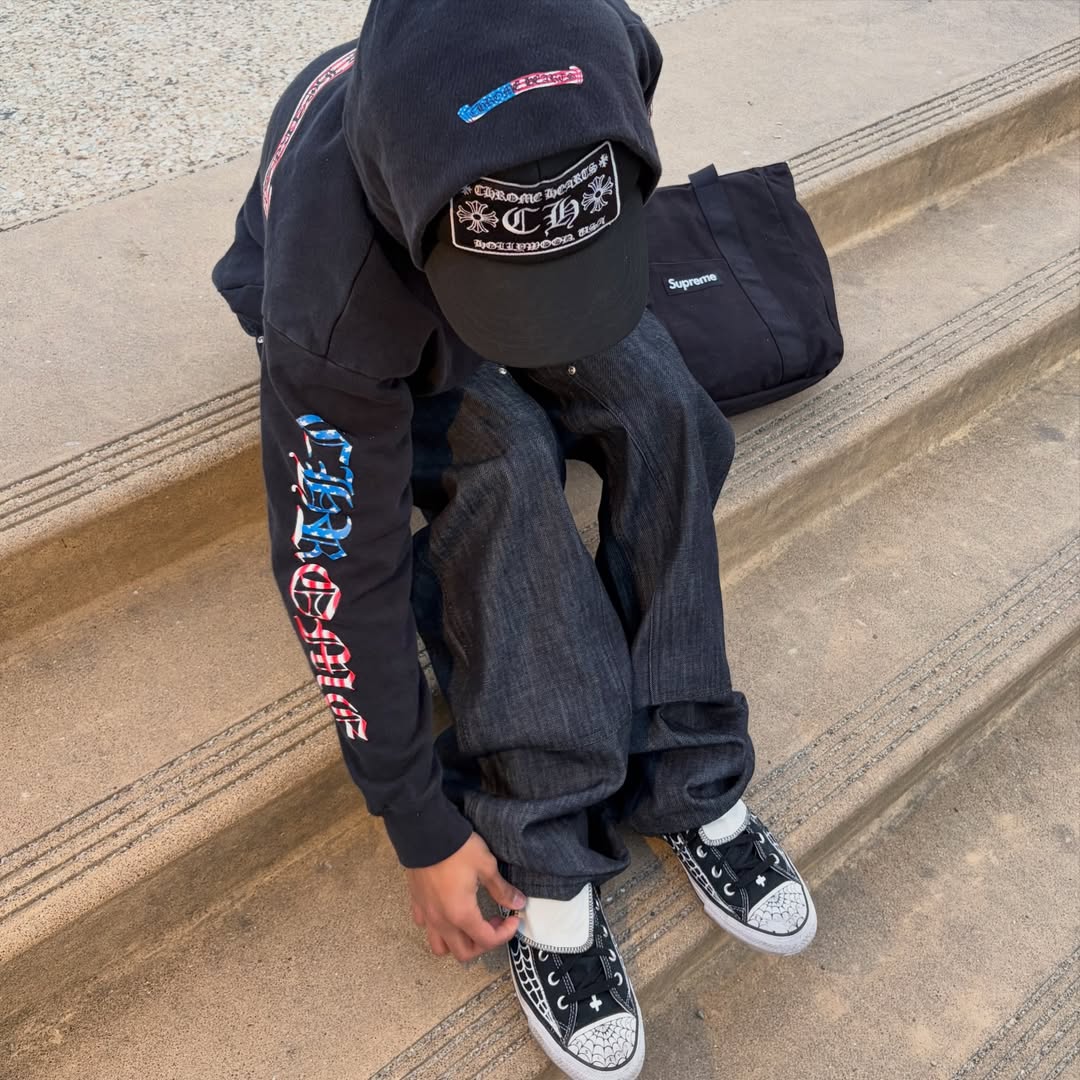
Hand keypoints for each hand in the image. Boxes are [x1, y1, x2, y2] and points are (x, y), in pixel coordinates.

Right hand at [406, 832, 525, 962]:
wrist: (425, 831)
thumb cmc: (458, 849)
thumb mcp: (486, 866)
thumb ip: (501, 889)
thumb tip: (518, 903)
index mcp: (461, 914)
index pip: (486, 940)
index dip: (505, 934)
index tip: (514, 919)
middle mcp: (442, 921)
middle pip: (463, 953)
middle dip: (484, 944)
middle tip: (495, 922)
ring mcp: (426, 914)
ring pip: (440, 946)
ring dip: (458, 943)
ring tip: (471, 924)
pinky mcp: (416, 903)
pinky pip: (425, 926)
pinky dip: (438, 927)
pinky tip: (448, 910)